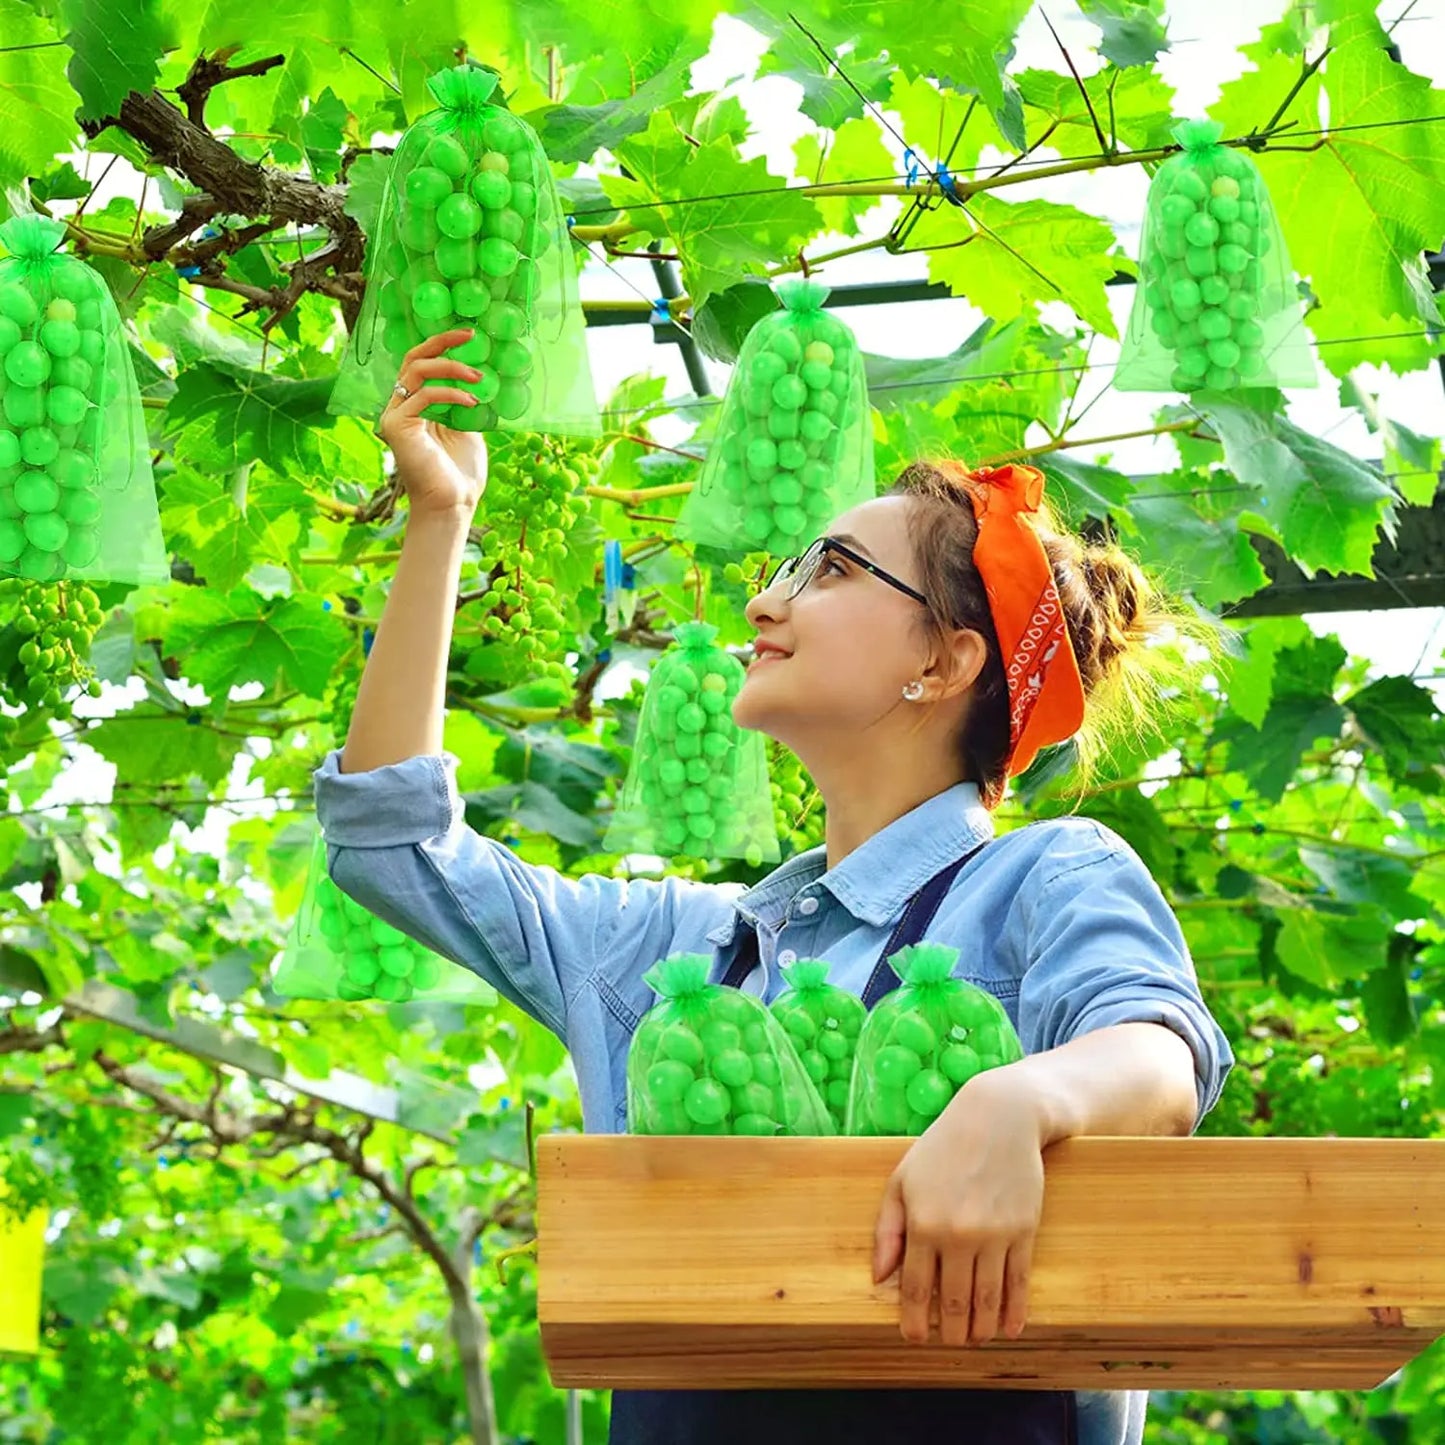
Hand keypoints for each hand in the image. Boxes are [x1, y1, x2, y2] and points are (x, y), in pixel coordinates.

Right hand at [377, 330, 489, 516]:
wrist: (453, 503)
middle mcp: (401, 406)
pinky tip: (471, 401)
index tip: (470, 336)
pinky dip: (449, 393)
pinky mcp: (396, 426)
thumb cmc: (460, 472)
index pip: (422, 363)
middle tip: (471, 336)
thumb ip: (464, 402)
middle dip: (442, 342)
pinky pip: (423, 395)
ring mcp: (395, 415)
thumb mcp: (468, 428)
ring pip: (416, 372)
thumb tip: (478, 375)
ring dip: (451, 368)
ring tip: (479, 377)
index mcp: (416, 405)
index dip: (443, 345)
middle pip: (414, 359)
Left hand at [872, 1069, 1045, 1347]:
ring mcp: (994, 1235)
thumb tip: (879, 1277)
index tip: (914, 1338)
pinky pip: (1018, 1284)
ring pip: (987, 1301)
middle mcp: (958, 1234)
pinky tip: (1008, 1329)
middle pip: (954, 1304)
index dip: (915, 1322)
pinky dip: (1014, 1313)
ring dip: (980, 1330)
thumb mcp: (903, 1179)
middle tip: (949, 1342)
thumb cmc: (944, 1147)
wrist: (1000, 1117)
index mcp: (923, 1223)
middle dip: (951, 1333)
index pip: (916, 1289)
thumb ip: (887, 1229)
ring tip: (975, 1339)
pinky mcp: (1024, 1232)